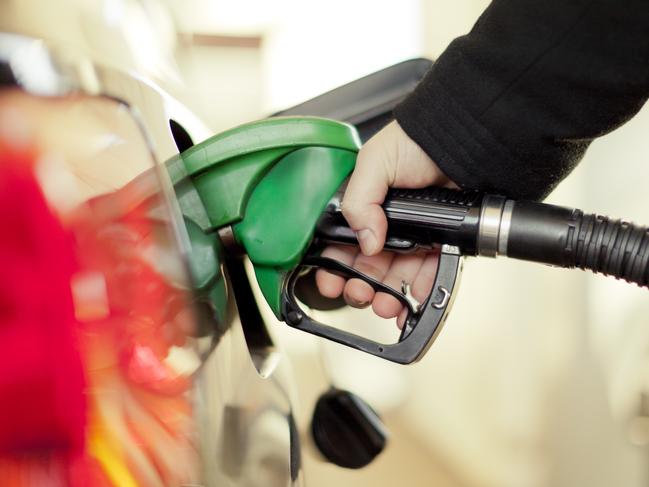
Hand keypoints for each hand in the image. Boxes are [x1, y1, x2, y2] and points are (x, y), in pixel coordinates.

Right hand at [315, 120, 455, 326]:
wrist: (463, 140)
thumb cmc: (417, 140)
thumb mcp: (374, 162)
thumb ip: (359, 200)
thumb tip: (366, 241)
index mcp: (363, 206)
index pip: (341, 243)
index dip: (334, 266)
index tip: (331, 283)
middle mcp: (385, 223)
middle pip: (366, 266)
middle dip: (359, 286)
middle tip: (359, 294)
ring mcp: (412, 235)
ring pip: (394, 275)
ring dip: (387, 295)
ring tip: (385, 305)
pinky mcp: (439, 241)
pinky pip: (427, 272)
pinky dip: (419, 289)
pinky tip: (412, 297)